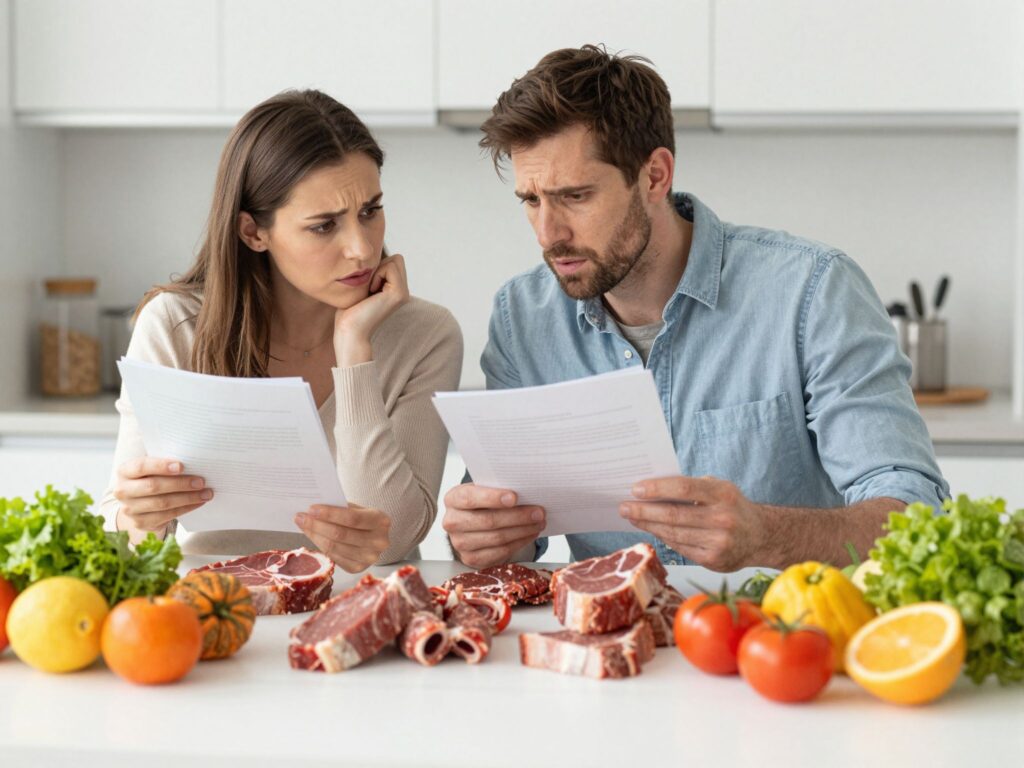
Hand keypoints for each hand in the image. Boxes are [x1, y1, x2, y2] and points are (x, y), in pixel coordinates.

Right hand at [114, 457, 212, 533]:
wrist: (138, 504)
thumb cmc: (150, 478)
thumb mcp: (152, 468)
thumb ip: (165, 463)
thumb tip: (193, 460)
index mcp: (124, 471)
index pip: (141, 466)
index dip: (161, 466)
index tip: (181, 466)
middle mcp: (123, 491)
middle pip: (154, 486)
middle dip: (180, 484)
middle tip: (201, 481)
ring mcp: (130, 509)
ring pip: (163, 503)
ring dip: (188, 498)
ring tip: (206, 493)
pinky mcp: (141, 523)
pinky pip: (167, 515)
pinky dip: (186, 508)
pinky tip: (199, 502)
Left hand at [295, 503, 390, 572]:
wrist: (373, 536)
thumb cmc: (362, 518)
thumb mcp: (358, 508)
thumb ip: (341, 508)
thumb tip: (312, 510)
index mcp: (382, 521)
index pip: (353, 518)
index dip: (330, 514)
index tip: (311, 509)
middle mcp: (379, 542)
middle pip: (341, 534)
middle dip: (317, 525)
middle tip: (301, 517)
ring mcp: (369, 558)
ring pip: (334, 547)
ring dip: (314, 535)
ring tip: (302, 524)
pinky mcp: (358, 568)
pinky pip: (333, 556)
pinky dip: (319, 545)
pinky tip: (312, 535)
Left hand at [333, 253, 409, 365]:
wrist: (350, 331)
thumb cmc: (349, 311)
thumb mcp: (362, 287)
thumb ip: (372, 274)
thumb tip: (370, 256)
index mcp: (396, 290)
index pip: (393, 261)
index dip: (377, 267)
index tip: (367, 287)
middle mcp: (404, 292)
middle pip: (397, 259)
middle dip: (380, 267)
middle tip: (369, 288)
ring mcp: (404, 293)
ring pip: (395, 260)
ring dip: (377, 272)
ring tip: (370, 291)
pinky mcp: (399, 293)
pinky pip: (390, 267)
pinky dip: (377, 276)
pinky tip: (371, 293)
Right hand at [442, 484, 545, 568]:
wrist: (471, 523)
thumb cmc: (481, 502)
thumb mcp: (483, 490)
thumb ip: (497, 488)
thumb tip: (527, 490)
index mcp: (453, 499)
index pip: (471, 498)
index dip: (492, 497)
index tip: (514, 497)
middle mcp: (452, 522)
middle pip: (488, 521)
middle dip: (518, 516)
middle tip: (539, 512)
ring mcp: (460, 543)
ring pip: (497, 538)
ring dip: (523, 530)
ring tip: (539, 522)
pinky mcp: (471, 559)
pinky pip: (501, 552)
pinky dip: (520, 542)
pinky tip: (530, 533)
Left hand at [619, 476, 766, 571]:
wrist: (761, 536)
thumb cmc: (732, 506)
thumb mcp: (719, 488)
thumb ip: (692, 487)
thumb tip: (652, 489)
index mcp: (723, 494)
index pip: (683, 489)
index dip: (657, 489)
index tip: (635, 489)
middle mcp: (723, 519)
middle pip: (673, 515)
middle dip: (643, 511)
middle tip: (623, 506)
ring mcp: (719, 542)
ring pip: (673, 534)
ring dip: (648, 525)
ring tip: (632, 517)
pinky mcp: (713, 561)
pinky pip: (680, 547)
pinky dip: (663, 537)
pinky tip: (652, 530)